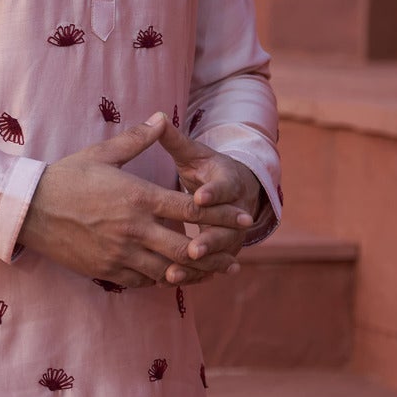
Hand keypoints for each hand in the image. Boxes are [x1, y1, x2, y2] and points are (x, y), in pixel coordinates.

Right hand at [17, 113, 254, 287]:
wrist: (28, 208)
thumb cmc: (66, 177)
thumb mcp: (103, 154)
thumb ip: (137, 138)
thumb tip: (161, 117)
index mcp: (139, 197)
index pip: (191, 210)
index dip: (222, 215)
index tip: (244, 219)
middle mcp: (135, 229)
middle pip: (187, 249)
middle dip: (216, 254)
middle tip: (236, 258)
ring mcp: (120, 253)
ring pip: (167, 270)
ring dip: (192, 273)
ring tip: (212, 274)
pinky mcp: (106, 270)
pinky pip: (142, 280)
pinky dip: (160, 280)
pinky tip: (171, 277)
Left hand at [156, 116, 262, 285]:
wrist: (234, 192)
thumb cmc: (207, 169)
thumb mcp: (195, 154)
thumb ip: (176, 140)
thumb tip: (158, 116)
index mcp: (230, 182)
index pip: (224, 188)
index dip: (213, 193)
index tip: (200, 198)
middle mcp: (237, 212)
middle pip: (226, 228)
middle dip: (210, 239)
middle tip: (193, 248)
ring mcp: (233, 236)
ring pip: (219, 253)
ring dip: (201, 265)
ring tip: (176, 272)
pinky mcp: (223, 253)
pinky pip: (210, 267)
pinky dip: (194, 275)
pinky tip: (172, 281)